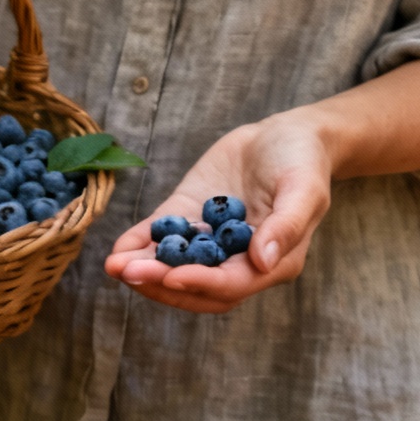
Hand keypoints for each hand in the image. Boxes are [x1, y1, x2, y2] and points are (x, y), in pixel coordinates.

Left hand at [104, 116, 333, 313]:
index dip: (200, 282)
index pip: (231, 284)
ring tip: (114, 266)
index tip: (171, 276)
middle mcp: (237, 261)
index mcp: (271, 263)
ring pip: (173, 267)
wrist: (284, 134)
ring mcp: (210, 241)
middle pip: (196, 285)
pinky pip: (161, 238)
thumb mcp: (304, 188)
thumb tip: (262, 262)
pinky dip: (139, 245)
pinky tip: (116, 250)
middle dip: (161, 281)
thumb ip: (287, 226)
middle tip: (130, 273)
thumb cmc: (303, 161)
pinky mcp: (189, 218)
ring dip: (144, 270)